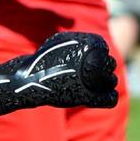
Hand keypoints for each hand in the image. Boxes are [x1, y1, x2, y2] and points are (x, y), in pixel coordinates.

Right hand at [0, 31, 117, 113]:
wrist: (28, 80)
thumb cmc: (41, 61)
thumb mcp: (58, 42)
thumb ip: (76, 41)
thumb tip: (94, 45)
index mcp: (87, 45)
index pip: (104, 49)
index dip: (100, 57)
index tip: (91, 64)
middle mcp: (91, 60)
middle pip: (110, 65)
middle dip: (105, 70)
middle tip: (94, 77)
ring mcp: (89, 80)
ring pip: (111, 81)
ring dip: (106, 84)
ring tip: (97, 87)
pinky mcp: (85, 97)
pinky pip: (108, 99)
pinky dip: (107, 98)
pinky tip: (102, 97)